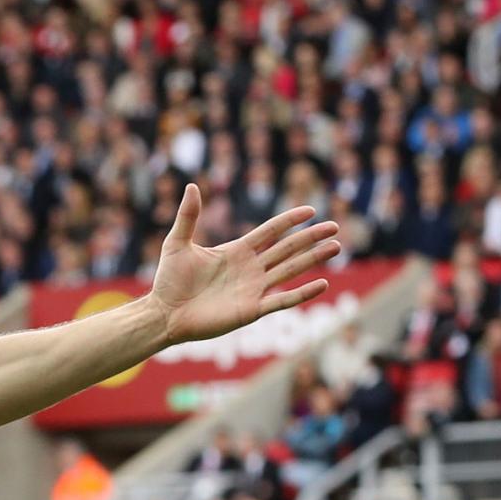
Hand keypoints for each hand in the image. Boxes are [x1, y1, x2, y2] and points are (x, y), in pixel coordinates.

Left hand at [149, 187, 343, 346]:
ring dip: (313, 259)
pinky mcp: (251, 310)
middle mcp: (250, 268)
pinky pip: (282, 301)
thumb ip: (188, 216)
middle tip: (335, 227)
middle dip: (311, 237)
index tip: (310, 210)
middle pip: (288, 249)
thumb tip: (193, 185)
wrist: (164, 314)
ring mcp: (253, 289)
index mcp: (237, 251)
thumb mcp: (177, 243)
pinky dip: (302, 293)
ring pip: (290, 270)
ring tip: (336, 247)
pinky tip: (322, 283)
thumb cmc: (169, 281)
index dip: (290, 220)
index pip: (270, 232)